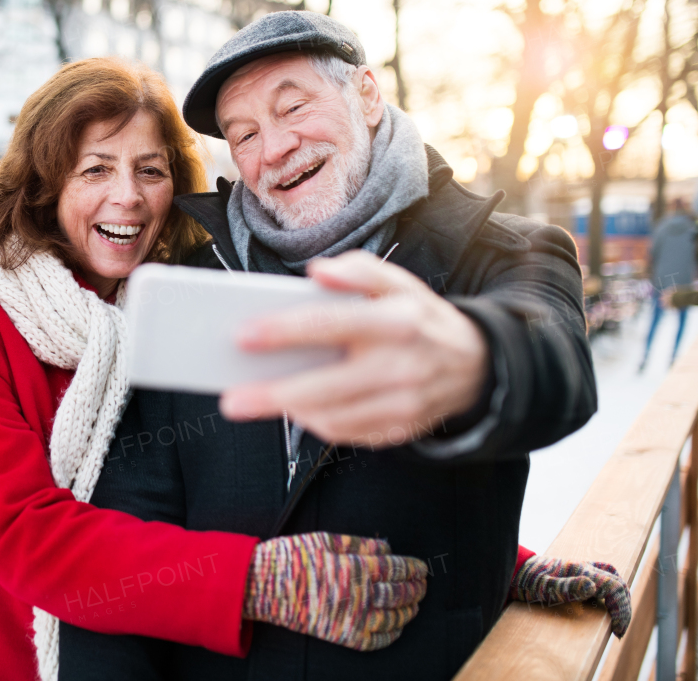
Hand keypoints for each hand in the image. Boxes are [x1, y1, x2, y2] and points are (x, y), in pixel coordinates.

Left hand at [219, 250, 488, 444]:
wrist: (475, 365)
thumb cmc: (419, 318)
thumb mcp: (399, 283)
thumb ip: (359, 270)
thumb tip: (317, 272)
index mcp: (397, 322)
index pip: (331, 325)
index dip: (284, 331)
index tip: (242, 336)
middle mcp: (401, 367)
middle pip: (325, 386)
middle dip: (272, 395)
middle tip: (230, 399)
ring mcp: (403, 405)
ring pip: (332, 417)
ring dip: (289, 411)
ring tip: (253, 399)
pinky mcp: (400, 430)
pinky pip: (347, 434)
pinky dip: (315, 422)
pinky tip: (294, 408)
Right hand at [244, 532, 428, 650]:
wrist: (264, 586)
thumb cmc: (291, 558)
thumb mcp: (323, 540)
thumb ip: (358, 543)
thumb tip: (386, 546)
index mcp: (355, 567)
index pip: (396, 568)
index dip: (413, 568)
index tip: (422, 567)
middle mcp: (359, 595)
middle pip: (399, 593)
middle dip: (416, 588)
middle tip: (423, 584)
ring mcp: (352, 618)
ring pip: (393, 617)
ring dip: (409, 610)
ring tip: (414, 604)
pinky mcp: (343, 636)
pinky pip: (377, 640)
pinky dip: (392, 634)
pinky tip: (397, 627)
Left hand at [510, 555, 631, 637]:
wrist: (513, 569)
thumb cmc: (526, 580)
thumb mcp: (544, 587)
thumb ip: (567, 587)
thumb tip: (593, 586)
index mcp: (580, 571)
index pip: (615, 587)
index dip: (622, 610)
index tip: (617, 631)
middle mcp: (584, 567)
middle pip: (618, 583)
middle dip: (624, 608)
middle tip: (618, 630)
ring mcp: (581, 569)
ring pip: (613, 578)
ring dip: (620, 598)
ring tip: (617, 619)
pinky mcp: (576, 573)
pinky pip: (602, 576)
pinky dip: (610, 590)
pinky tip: (604, 604)